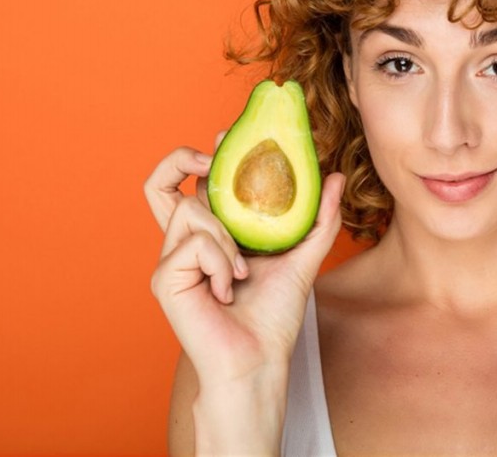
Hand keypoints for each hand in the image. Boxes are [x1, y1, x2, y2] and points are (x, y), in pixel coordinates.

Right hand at [146, 142, 344, 385]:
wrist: (260, 360)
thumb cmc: (274, 316)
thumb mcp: (303, 257)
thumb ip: (319, 217)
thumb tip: (335, 176)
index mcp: (213, 233)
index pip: (196, 183)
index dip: (204, 155)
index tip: (230, 136)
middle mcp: (187, 241)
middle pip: (161, 183)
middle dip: (179, 159)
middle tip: (208, 157)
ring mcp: (172, 259)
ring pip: (191, 210)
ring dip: (226, 238)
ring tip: (241, 272)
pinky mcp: (164, 278)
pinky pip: (194, 244)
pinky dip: (221, 263)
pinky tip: (227, 291)